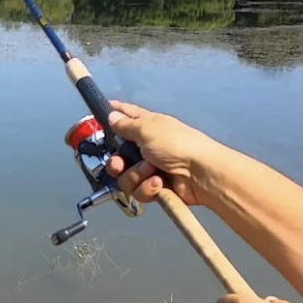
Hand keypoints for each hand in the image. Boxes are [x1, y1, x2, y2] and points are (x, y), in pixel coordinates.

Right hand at [103, 100, 230, 205]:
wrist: (201, 174)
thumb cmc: (178, 145)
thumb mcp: (148, 129)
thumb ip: (126, 125)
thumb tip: (112, 116)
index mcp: (148, 126)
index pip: (127, 115)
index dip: (115, 113)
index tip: (102, 112)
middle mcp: (147, 147)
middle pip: (118, 156)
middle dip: (117, 163)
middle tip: (120, 163)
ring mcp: (150, 168)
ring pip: (125, 177)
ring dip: (135, 175)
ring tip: (151, 171)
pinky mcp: (155, 187)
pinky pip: (138, 190)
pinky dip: (147, 187)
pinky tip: (159, 183)